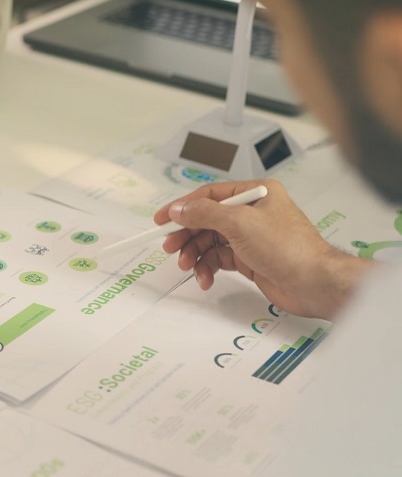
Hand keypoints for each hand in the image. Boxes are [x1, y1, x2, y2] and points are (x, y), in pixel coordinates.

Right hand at [155, 180, 372, 318]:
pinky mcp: (250, 259)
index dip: (183, 207)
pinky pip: (219, 259)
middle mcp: (252, 212)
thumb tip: (179, 209)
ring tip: (188, 267)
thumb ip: (205, 213)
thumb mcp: (240, 223)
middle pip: (207, 219)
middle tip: (170, 248)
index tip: (161, 220)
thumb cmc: (287, 247)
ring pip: (210, 241)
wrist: (314, 283)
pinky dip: (208, 268)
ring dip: (196, 254)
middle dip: (187, 235)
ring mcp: (251, 236)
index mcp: (255, 193)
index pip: (209, 195)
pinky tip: (205, 278)